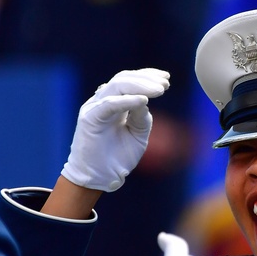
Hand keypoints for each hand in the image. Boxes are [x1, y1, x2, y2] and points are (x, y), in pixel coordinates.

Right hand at [61, 68, 169, 191]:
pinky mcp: (90, 118)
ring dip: (140, 85)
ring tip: (159, 89)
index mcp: (113, 104)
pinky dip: (127, 101)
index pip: (128, 81)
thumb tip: (146, 99)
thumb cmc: (116, 158)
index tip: (166, 79)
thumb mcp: (137, 134)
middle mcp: (102, 102)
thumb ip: (142, 117)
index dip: (146, 76)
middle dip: (146, 78)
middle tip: (165, 84)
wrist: (98, 179)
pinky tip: (143, 101)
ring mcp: (94, 108)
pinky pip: (109, 104)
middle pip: (123, 79)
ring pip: (117, 87)